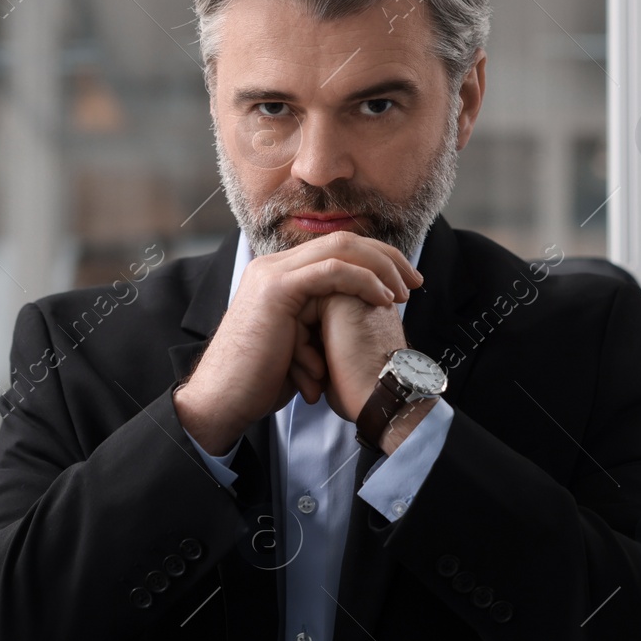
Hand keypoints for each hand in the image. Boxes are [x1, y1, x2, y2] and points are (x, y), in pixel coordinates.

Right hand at [174, 232, 420, 453]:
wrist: (225, 400)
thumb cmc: (263, 381)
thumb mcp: (301, 343)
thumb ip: (323, 322)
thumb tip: (360, 319)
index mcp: (280, 274)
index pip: (336, 248)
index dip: (376, 260)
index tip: (405, 283)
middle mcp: (275, 266)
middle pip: (343, 240)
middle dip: (386, 258)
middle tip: (415, 282)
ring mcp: (273, 274)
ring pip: (341, 249)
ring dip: (381, 268)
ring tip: (404, 292)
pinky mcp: (277, 290)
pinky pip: (332, 271)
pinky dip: (363, 280)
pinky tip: (383, 299)